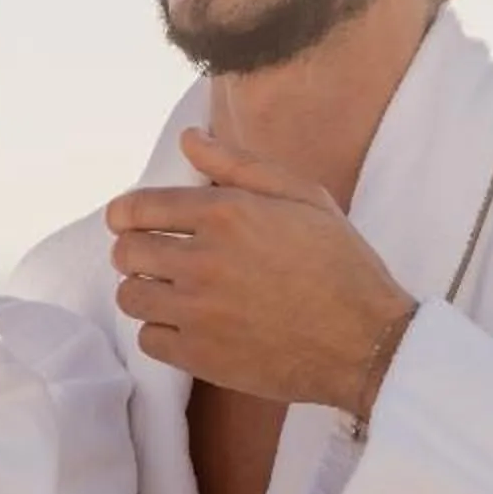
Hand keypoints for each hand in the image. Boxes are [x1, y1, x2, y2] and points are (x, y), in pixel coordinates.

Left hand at [105, 128, 417, 415]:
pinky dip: (161, 332)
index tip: (126, 220)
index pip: (138, 207)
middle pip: (126, 252)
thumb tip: (190, 138)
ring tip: (170, 291)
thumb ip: (240, 164)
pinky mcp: (200, 355)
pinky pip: (148, 339)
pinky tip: (187, 325)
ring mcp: (198, 311)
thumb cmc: (342, 264)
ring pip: (130, 296)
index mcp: (226, 213)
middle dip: (134, 251)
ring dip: (144, 291)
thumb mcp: (303, 197)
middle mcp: (204, 260)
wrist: (367, 342)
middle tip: (154, 258)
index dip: (125, 214)